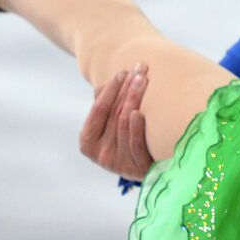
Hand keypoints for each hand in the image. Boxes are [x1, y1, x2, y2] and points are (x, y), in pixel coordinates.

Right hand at [79, 63, 152, 180]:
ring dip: (133, 98)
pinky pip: (135, 144)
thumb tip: (105, 84)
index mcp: (88, 141)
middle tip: (140, 69)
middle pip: (113, 113)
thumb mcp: (111, 125)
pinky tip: (139, 112)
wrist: (151, 170)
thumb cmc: (127, 140)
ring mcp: (118, 163)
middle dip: (126, 88)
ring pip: (123, 124)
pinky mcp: (136, 168)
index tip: (123, 72)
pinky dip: (135, 127)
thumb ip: (105, 105)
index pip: (99, 109)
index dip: (110, 89)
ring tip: (144, 80)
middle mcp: (100, 153)